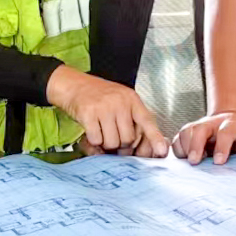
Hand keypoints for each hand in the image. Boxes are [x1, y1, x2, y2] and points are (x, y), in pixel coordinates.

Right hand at [46, 67, 168, 156]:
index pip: (147, 120)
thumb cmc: (98, 95)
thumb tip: (138, 146)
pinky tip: (91, 129)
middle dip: (120, 143)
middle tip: (112, 135)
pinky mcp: (88, 114)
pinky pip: (96, 140)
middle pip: (128, 139)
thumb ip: (131, 119)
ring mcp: (104, 107)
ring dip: (106, 143)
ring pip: (112, 142)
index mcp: (131, 99)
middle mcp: (119, 102)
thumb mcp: (120, 100)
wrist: (73, 84)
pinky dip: (93, 140)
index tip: (162, 151)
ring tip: (102, 130)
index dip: (155, 137)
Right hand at [172, 111, 235, 164]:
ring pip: (186, 132)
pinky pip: (177, 140)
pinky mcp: (190, 136)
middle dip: (195, 145)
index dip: (222, 146)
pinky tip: (182, 163)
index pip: (226, 131)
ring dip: (184, 148)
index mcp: (232, 124)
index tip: (220, 161)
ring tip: (188, 164)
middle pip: (200, 128)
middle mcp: (213, 124)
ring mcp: (200, 128)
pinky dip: (177, 151)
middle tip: (195, 162)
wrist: (235, 123)